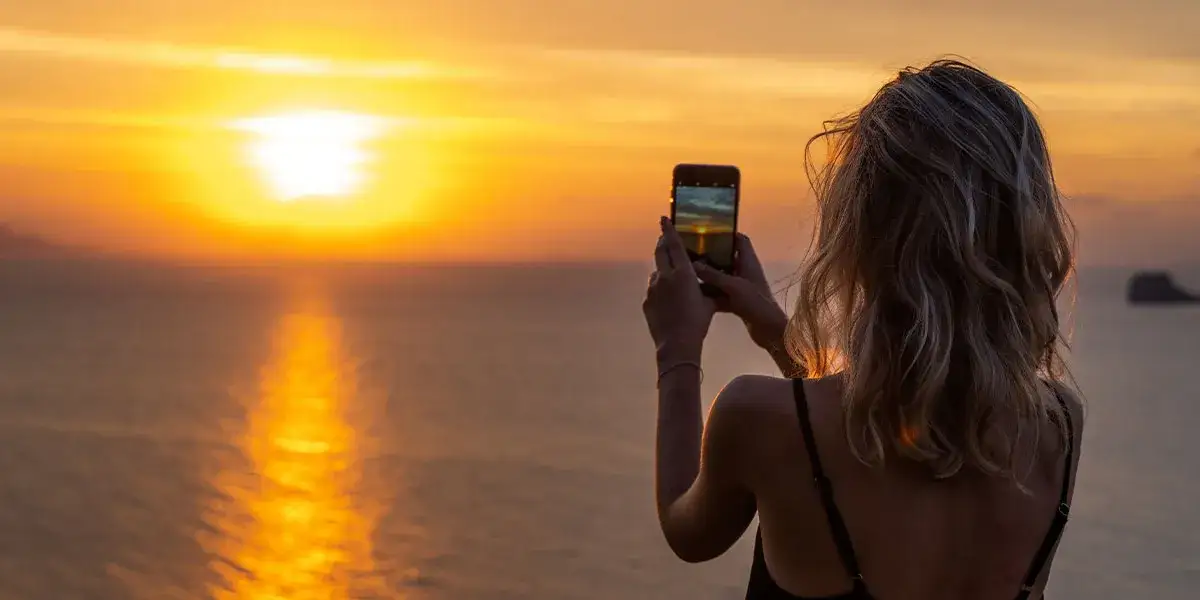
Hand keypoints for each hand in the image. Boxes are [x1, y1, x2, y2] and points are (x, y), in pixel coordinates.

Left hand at [644, 217, 716, 364]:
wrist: (677, 344)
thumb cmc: (698, 322)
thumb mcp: (709, 302)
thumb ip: (706, 287)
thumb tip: (714, 282)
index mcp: (682, 273)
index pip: (674, 245)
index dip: (669, 230)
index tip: (663, 218)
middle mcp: (664, 277)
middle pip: (660, 252)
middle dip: (663, 243)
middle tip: (666, 239)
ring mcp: (653, 288)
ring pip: (656, 271)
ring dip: (663, 269)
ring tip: (673, 277)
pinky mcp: (646, 300)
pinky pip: (653, 288)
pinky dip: (660, 287)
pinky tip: (668, 299)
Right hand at [693, 234, 788, 351]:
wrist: (768, 330)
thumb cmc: (755, 302)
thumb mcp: (733, 286)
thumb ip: (713, 275)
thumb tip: (692, 264)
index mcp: (749, 262)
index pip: (741, 240)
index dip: (727, 234)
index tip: (707, 232)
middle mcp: (745, 271)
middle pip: (727, 258)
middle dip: (711, 256)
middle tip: (691, 252)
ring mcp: (741, 287)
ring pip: (721, 277)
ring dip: (708, 276)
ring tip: (687, 272)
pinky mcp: (737, 301)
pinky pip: (720, 293)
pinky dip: (710, 294)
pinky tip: (694, 294)